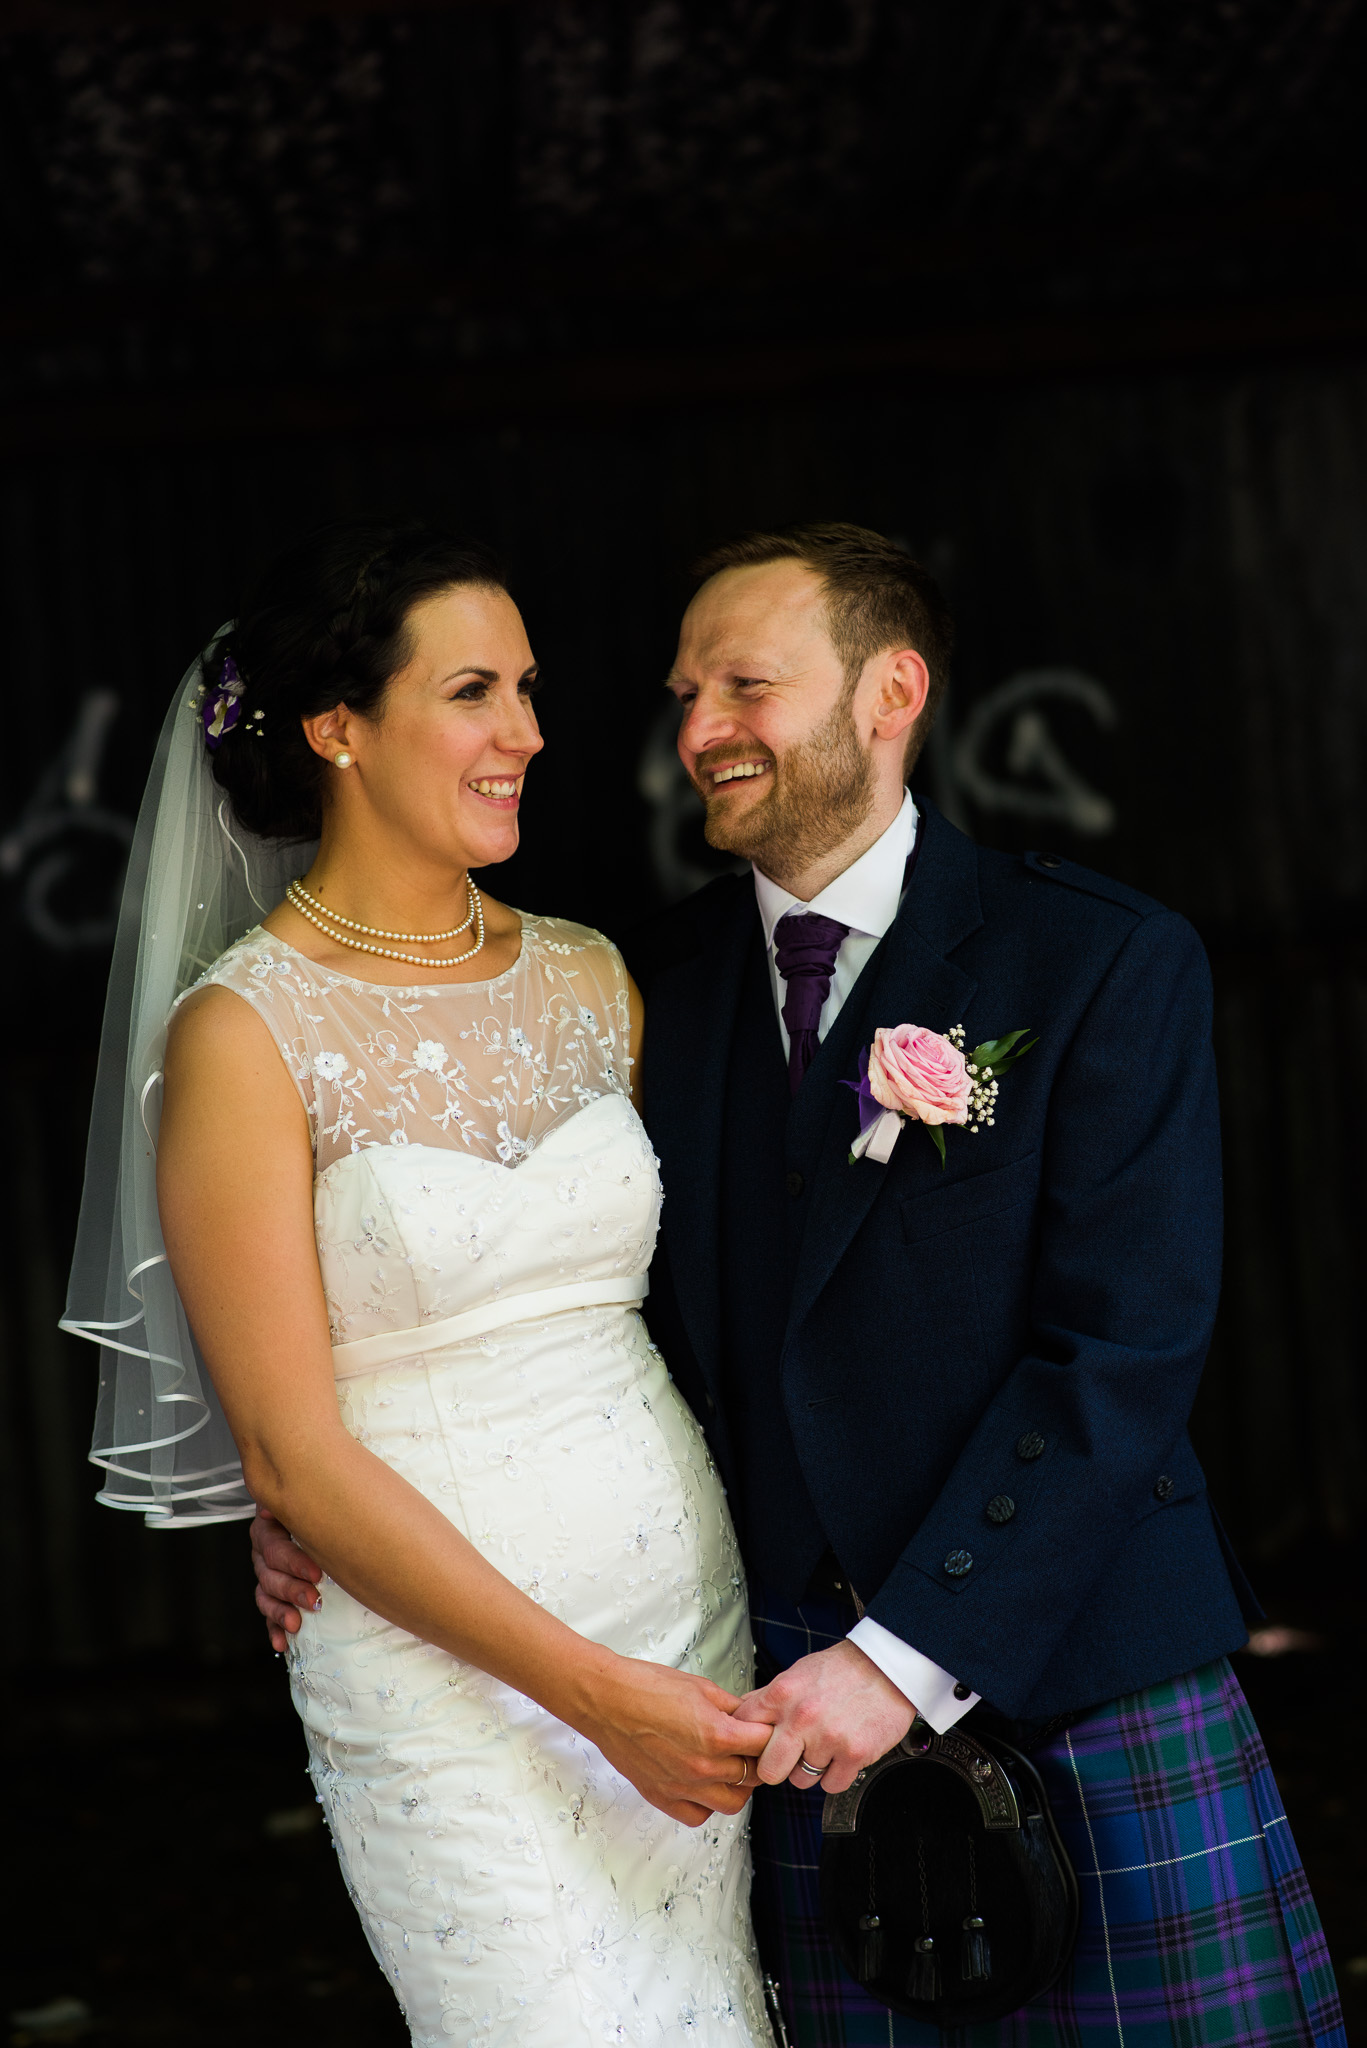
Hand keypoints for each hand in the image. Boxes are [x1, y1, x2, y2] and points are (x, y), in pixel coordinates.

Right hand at [251, 1507, 321, 1652]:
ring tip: (297, 1624)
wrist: (324, 1515)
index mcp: (269, 1528)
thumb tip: (270, 1508)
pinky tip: (282, 1642)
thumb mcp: (310, 1500)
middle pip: (269, 1575)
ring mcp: (266, 1575)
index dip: (294, 1563)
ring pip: (266, 1596)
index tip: (317, 1574)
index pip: (274, 1548)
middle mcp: (263, 1552)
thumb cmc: (321, 1507)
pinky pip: (268, 1615)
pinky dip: (274, 1629)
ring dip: (281, 1612)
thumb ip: (298, 1501)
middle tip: (314, 1600)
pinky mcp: (273, 1595)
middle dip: (292, 1590)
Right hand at [575, 1655, 776, 1828]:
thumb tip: (751, 1716)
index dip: (769, 1734)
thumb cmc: (646, 1686)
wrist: (605, 1700)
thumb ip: (732, 1706)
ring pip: (732, 1803)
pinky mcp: (662, 1797)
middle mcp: (703, 1767)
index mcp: (716, 1734)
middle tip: (749, 1747)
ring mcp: (682, 1786)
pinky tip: (703, 1784)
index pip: (764, 1745)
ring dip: (738, 1786)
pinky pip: (699, 1815)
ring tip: (729, 1767)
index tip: (767, 1730)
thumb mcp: (700, 1687)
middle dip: (757, 1760)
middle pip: (753, 1776)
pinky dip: (707, 1804)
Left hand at [734, 1639, 915, 1795]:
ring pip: (801, 1780)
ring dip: (812, 1769)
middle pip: (768, 1770)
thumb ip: (769, 1696)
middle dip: (778, 1767)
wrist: (886, 1667)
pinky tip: (841, 1754)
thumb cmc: (842, 1669)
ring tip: (825, 1746)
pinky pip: (831, 1785)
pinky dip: (837, 1775)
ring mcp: (828, 1738)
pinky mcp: (854, 1754)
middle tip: (791, 1756)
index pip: (744, 1729)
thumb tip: (742, 1714)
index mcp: (782, 1694)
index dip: (748, 1742)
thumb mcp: (797, 1673)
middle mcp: (801, 1717)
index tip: (756, 1746)